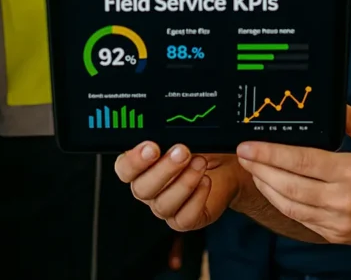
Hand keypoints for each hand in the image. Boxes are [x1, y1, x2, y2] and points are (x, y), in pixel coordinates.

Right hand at [114, 141, 242, 230]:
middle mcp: (149, 189)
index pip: (125, 168)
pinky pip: (185, 217)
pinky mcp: (185, 220)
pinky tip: (205, 182)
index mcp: (141, 167)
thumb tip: (169, 131)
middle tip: (182, 151)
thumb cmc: (200, 148)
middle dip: (163, 169)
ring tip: (200, 163)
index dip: (134, 161)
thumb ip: (171, 135)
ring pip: (163, 205)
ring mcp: (166, 207)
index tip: (152, 147)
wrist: (225, 166)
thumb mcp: (185, 136)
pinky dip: (197, 198)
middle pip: (142, 189)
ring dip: (184, 183)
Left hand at [236, 107, 350, 246]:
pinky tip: (272, 187)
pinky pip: (299, 218)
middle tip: (241, 154)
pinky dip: (281, 202)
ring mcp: (337, 222)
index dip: (271, 153)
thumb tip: (331, 105)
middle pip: (288, 185)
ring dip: (266, 186)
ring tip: (252, 168)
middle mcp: (344, 201)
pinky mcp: (334, 235)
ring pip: (289, 205)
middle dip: (259, 168)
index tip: (249, 145)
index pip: (302, 162)